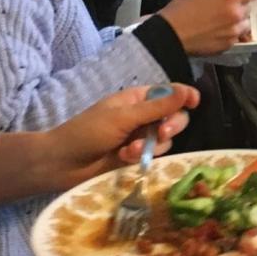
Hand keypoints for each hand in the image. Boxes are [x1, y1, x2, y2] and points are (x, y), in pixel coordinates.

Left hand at [48, 83, 199, 189]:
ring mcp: (141, 139)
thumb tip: (188, 91)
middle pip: (175, 117)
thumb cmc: (87, 132)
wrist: (62, 164)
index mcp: (138, 99)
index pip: (170, 93)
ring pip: (167, 141)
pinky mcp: (137, 159)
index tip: (194, 102)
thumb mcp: (123, 117)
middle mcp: (143, 117)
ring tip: (128, 151)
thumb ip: (157, 107)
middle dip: (171, 126)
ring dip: (151, 146)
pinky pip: (154, 157)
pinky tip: (124, 159)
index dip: (185, 96)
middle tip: (161, 133)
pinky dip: (142, 158)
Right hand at [160, 0, 256, 54]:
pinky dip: (229, 34)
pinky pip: (236, 36)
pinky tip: (215, 31)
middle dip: (238, 6)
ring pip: (244, 23)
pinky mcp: (230, 44)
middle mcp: (236, 12)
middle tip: (221, 7)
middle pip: (248, 7)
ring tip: (218, 21)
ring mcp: (234, 30)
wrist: (171, 33)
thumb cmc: (182, 7)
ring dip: (236, 21)